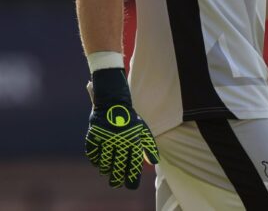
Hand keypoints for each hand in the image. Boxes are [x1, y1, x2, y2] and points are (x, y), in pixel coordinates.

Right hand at [84, 68, 158, 188]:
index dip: (132, 178)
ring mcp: (106, 138)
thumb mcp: (142, 129)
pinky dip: (96, 161)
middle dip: (117, 179)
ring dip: (106, 169)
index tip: (131, 186)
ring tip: (109, 170)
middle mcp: (120, 140)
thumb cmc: (130, 119)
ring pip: (104, 164)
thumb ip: (149, 146)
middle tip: (116, 184)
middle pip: (117, 168)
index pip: (133, 164)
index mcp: (134, 139)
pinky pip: (93, 156)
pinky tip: (99, 161)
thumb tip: (154, 161)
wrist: (113, 102)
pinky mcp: (93, 136)